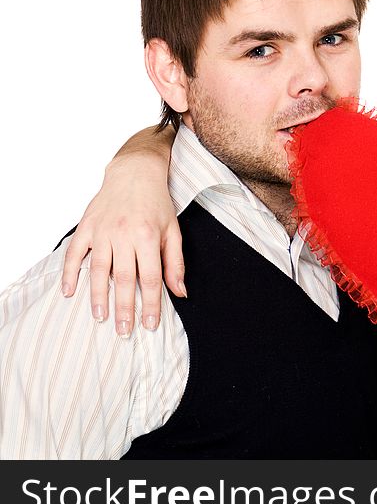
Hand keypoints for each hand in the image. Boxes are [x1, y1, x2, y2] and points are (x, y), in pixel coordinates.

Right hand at [60, 152, 184, 334]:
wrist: (135, 173)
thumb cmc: (157, 203)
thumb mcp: (173, 231)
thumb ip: (175, 263)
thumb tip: (180, 292)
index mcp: (148, 237)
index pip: (150, 278)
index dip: (150, 304)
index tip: (149, 324)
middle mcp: (124, 235)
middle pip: (124, 279)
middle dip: (124, 308)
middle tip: (124, 331)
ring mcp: (103, 231)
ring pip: (99, 270)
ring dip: (99, 296)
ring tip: (100, 318)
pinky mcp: (87, 226)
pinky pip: (75, 253)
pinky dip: (70, 273)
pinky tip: (69, 292)